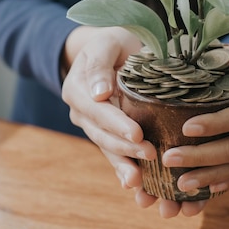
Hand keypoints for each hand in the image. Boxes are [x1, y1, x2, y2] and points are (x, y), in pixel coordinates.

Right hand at [61, 26, 206, 216]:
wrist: (114, 50)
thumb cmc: (114, 42)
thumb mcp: (106, 41)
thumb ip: (99, 63)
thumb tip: (98, 92)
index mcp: (77, 89)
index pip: (97, 110)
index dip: (115, 124)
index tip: (136, 134)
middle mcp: (82, 112)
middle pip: (102, 134)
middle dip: (125, 149)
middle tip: (151, 155)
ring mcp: (94, 126)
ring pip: (108, 149)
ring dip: (123, 166)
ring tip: (138, 183)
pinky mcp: (108, 134)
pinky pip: (115, 154)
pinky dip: (124, 171)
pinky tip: (136, 187)